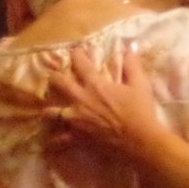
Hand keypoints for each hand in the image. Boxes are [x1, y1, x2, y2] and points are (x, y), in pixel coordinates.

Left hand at [45, 42, 165, 156]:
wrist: (139, 141)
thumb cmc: (140, 111)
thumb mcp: (140, 84)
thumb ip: (132, 64)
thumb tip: (131, 46)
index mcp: (95, 84)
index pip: (80, 63)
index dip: (76, 54)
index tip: (75, 52)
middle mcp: (81, 99)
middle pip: (58, 83)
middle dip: (54, 78)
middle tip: (54, 77)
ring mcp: (76, 119)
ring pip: (52, 112)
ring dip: (49, 109)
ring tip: (48, 109)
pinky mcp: (78, 137)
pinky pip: (60, 139)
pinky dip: (55, 140)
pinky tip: (52, 140)